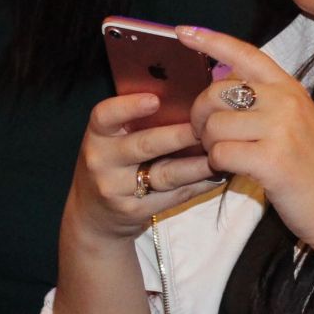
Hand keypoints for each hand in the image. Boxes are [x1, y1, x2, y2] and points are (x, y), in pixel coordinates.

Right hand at [68, 91, 222, 241]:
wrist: (93, 215)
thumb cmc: (113, 164)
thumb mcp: (111, 140)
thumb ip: (136, 122)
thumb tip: (186, 98)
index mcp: (97, 135)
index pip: (105, 116)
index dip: (128, 106)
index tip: (155, 100)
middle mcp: (102, 161)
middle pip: (144, 145)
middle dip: (179, 136)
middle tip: (206, 127)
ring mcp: (117, 189)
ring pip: (165, 175)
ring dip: (197, 165)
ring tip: (220, 154)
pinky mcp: (135, 211)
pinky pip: (173, 196)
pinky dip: (198, 185)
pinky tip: (216, 175)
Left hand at [178, 26, 313, 252]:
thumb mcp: (299, 123)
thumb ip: (267, 102)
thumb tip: (221, 87)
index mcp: (291, 89)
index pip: (246, 54)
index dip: (210, 40)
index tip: (182, 32)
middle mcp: (286, 102)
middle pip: (216, 93)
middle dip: (200, 117)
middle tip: (208, 138)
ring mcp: (281, 129)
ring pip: (214, 126)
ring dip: (210, 146)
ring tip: (228, 159)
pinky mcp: (272, 160)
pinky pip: (220, 153)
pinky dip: (219, 166)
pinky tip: (234, 172)